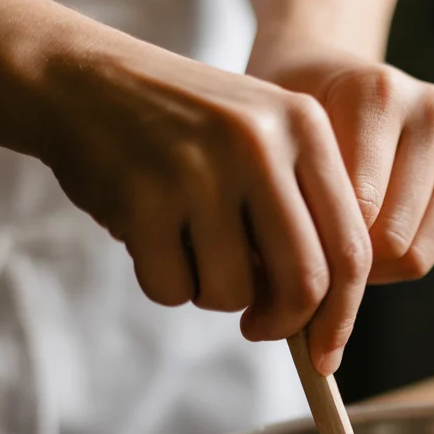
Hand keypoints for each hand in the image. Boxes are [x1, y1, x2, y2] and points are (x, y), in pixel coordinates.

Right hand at [41, 33, 373, 373]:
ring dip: (212, 295)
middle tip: (260, 328)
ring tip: (190, 249)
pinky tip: (150, 237)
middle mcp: (259, 143)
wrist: (82, 78)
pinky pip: (173, 289)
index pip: (351, 249)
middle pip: (304, 282)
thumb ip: (303, 216)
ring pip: (235, 293)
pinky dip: (165, 284)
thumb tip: (325, 321)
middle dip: (284, 325)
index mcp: (304, 127)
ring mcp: (199, 169)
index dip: (342, 316)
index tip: (325, 355)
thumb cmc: (186, 130)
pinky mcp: (142, 197)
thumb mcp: (262, 142)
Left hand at [247, 43, 433, 283]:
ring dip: (365, 267)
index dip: (313, 245)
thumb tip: (287, 290)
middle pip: (389, 238)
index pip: (356, 210)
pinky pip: (426, 252)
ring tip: (326, 250)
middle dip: (341, 260)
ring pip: (412, 254)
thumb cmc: (281, 112)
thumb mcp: (265, 143)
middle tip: (299, 260)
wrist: (318, 66)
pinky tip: (356, 245)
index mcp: (375, 93)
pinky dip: (389, 264)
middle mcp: (427, 110)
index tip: (273, 257)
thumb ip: (281, 197)